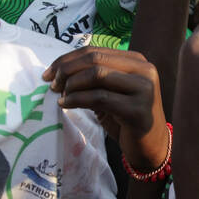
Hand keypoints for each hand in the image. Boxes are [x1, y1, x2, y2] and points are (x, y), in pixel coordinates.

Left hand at [44, 48, 167, 172]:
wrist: (150, 146)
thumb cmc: (126, 119)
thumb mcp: (110, 93)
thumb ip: (93, 79)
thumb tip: (58, 71)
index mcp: (137, 61)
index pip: (95, 51)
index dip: (68, 59)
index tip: (49, 73)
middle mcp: (144, 70)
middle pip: (95, 60)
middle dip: (67, 70)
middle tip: (52, 84)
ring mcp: (144, 89)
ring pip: (97, 75)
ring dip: (72, 84)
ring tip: (60, 95)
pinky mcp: (138, 109)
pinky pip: (100, 98)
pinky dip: (77, 99)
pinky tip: (65, 104)